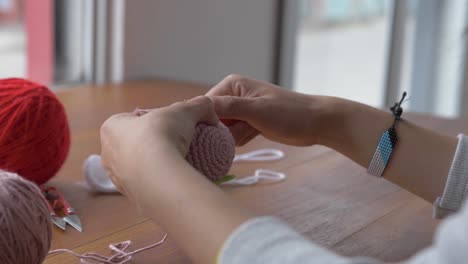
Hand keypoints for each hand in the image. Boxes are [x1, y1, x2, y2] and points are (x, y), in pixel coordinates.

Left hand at [99, 96, 217, 208]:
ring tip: (178, 163)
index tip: (171, 125)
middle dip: (152, 144)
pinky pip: (146, 186)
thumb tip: (211, 108)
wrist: (158, 176)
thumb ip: (198, 105)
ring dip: (155, 165)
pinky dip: (159, 182)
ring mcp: (117, 178)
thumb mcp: (185, 111)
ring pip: (139, 167)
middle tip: (176, 143)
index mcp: (111, 127)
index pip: (133, 119)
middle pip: (134, 144)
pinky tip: (176, 179)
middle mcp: (107, 153)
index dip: (153, 120)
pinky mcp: (129, 196)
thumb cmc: (163, 135)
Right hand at [207, 74, 332, 145]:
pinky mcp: (249, 123)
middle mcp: (234, 96)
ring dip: (233, 137)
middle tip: (240, 132)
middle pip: (213, 119)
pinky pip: (234, 136)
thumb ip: (229, 107)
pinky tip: (254, 135)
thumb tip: (201, 106)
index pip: (206, 105)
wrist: (316, 123)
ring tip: (252, 131)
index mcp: (232, 85)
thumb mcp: (257, 110)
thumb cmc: (290, 113)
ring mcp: (241, 111)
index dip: (208, 121)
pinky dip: (241, 139)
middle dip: (223, 132)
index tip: (217, 134)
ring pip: (223, 130)